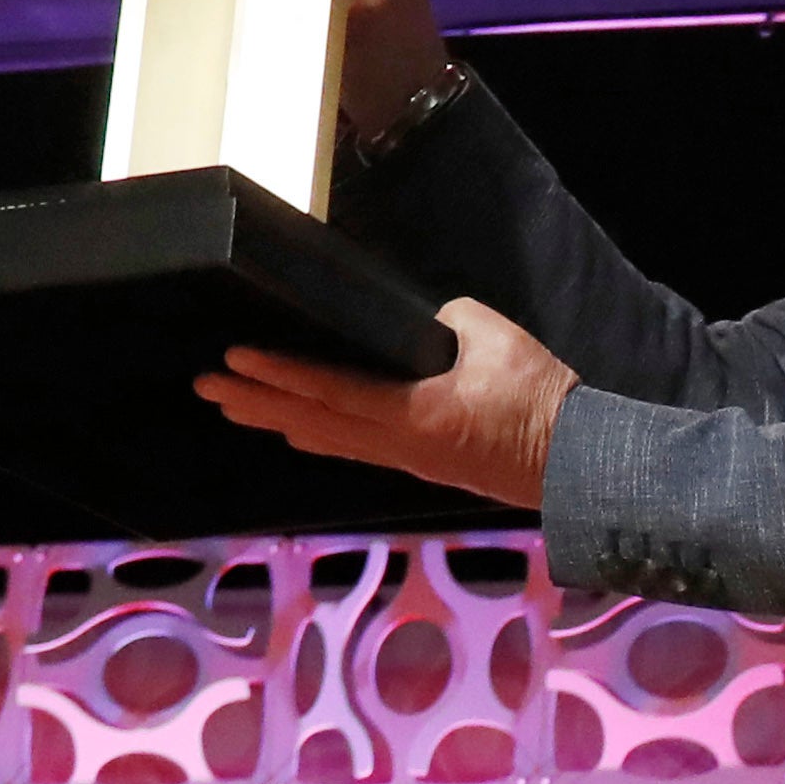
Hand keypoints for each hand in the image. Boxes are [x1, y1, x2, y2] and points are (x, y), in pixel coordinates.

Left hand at [200, 296, 573, 507]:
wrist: (576, 461)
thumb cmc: (541, 399)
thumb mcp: (492, 338)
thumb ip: (446, 321)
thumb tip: (422, 323)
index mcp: (413, 413)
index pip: (330, 392)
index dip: (279, 375)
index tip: (235, 360)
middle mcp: (397, 443)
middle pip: (312, 423)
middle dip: (256, 403)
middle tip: (208, 388)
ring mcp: (406, 457)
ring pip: (327, 440)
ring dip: (277, 421)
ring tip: (235, 408)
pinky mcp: (419, 461)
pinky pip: (351, 447)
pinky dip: (313, 434)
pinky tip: (296, 428)